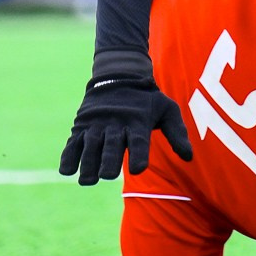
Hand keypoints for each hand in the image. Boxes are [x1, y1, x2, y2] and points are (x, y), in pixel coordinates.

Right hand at [58, 50, 193, 184]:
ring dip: (88, 163)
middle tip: (107, 175)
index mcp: (138, 121)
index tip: (137, 169)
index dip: (138, 155)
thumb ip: (177, 133)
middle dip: (109, 160)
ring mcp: (97, 124)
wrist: (120, 74)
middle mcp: (116, 122)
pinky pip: (73, 142)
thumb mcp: (167, 109)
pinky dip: (69, 156)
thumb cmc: (147, 99)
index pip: (139, 141)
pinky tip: (67, 170)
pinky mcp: (82, 125)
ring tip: (87, 181)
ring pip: (91, 145)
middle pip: (112, 144)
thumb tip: (189, 157)